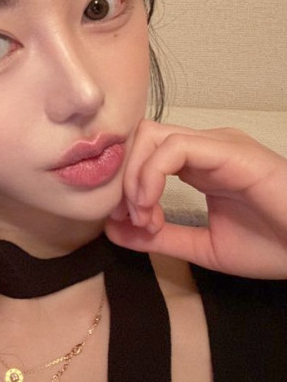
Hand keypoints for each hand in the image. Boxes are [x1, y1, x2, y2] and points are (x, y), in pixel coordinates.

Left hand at [106, 120, 286, 277]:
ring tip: (145, 217)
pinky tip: (152, 206)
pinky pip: (174, 148)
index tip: (124, 222)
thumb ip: (158, 237)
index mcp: (198, 164)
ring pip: (151, 136)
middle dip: (123, 177)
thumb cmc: (273, 245)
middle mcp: (204, 147)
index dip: (123, 183)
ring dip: (135, 178)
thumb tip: (111, 230)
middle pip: (139, 138)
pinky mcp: (229, 150)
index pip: (142, 152)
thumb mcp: (202, 245)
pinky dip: (151, 175)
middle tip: (131, 219)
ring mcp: (217, 144)